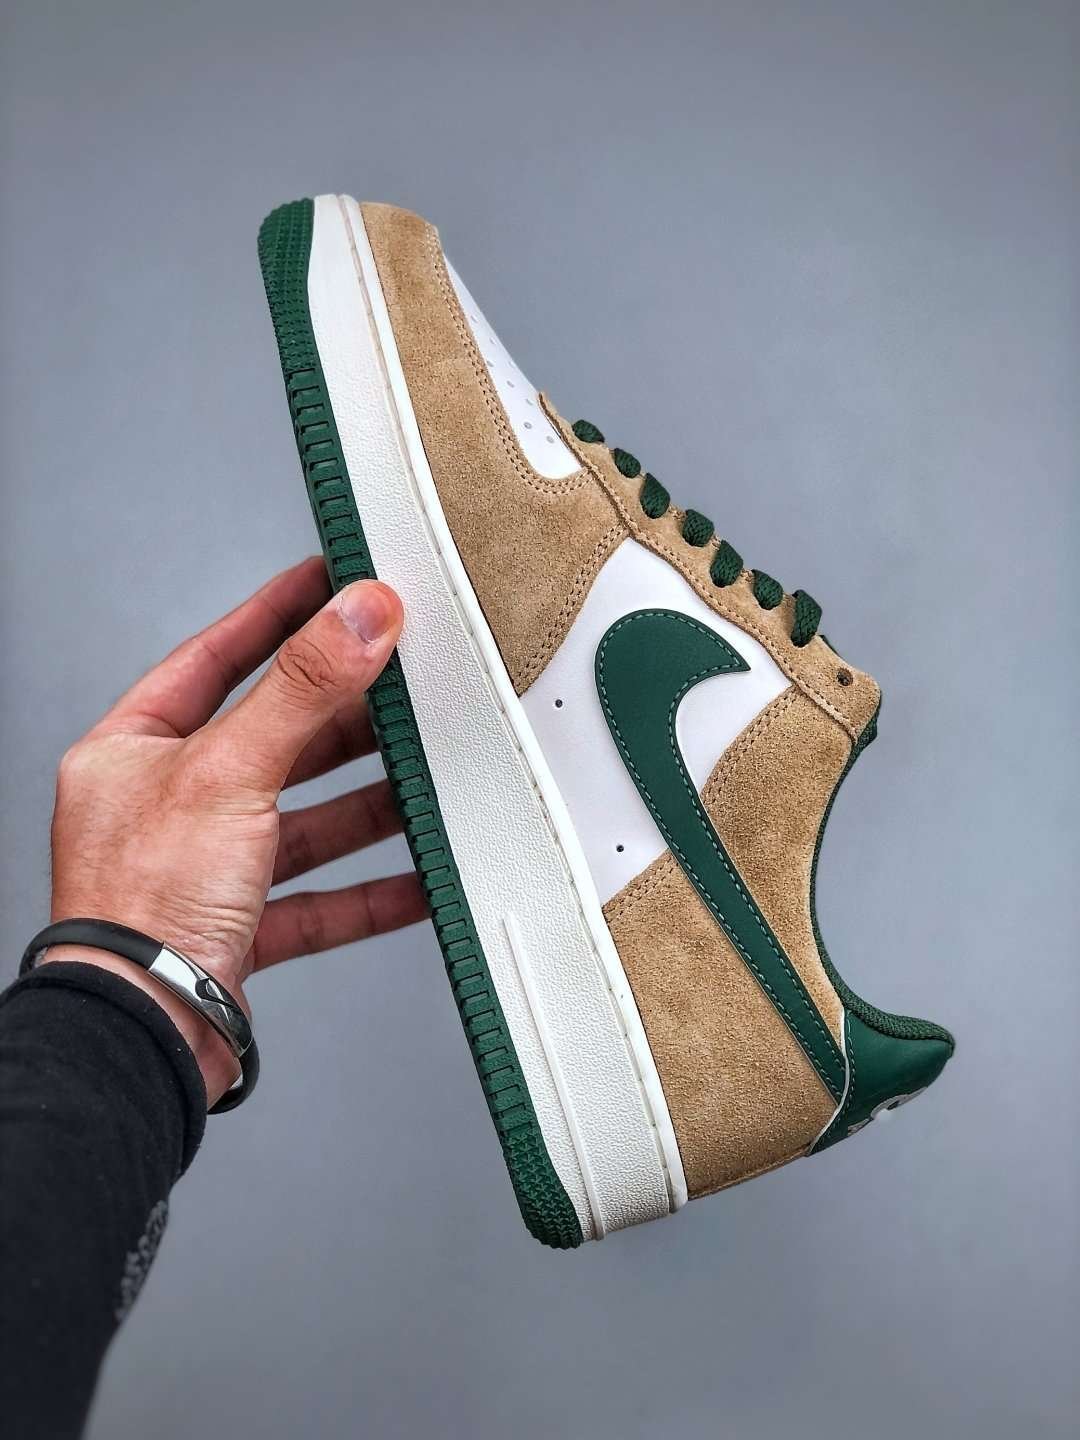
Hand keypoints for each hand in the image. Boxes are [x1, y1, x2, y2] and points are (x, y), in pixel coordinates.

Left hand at [44, 557, 425, 1103]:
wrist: (141, 1035)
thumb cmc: (139, 907)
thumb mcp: (228, 771)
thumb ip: (303, 690)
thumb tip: (358, 615)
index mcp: (135, 753)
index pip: (212, 660)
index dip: (273, 616)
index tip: (325, 579)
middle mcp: (167, 808)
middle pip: (272, 742)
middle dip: (342, 721)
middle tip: (403, 683)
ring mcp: (205, 870)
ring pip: (304, 823)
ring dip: (366, 805)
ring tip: (426, 780)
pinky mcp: (241, 929)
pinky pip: (321, 901)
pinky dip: (371, 891)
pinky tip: (419, 880)